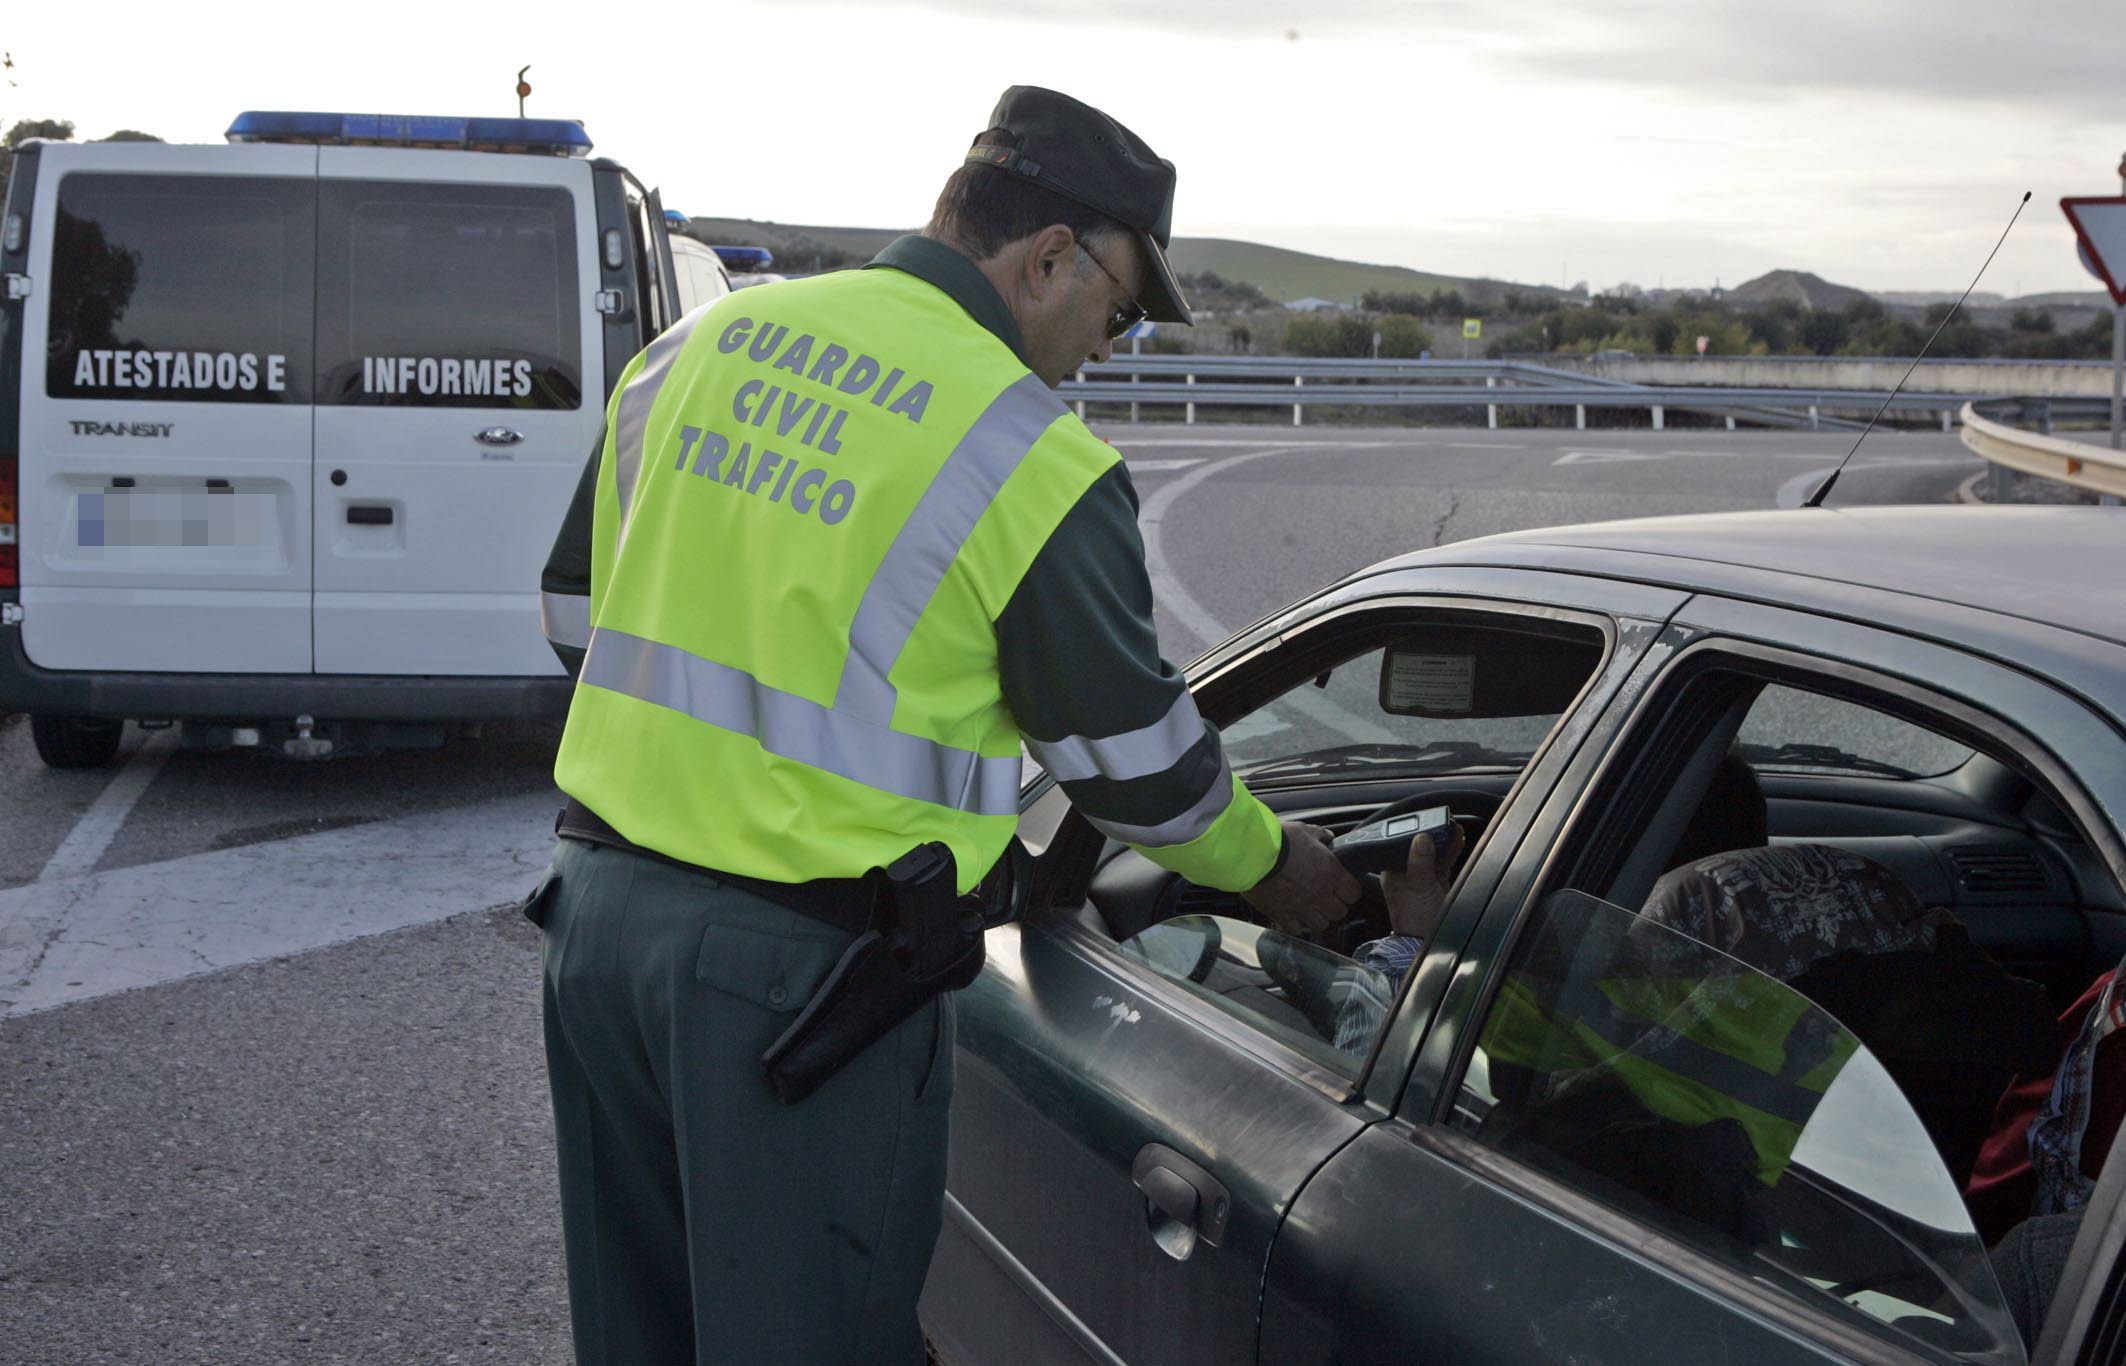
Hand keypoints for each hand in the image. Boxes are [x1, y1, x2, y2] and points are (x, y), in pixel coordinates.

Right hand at [1243, 821, 1361, 935]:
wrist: (1251, 854)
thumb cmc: (1279, 840)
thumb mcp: (1305, 830)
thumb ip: (1320, 836)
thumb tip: (1327, 837)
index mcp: (1331, 874)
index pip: (1354, 893)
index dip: (1349, 890)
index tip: (1343, 886)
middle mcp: (1320, 895)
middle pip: (1339, 912)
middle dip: (1335, 905)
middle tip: (1327, 896)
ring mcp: (1301, 908)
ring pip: (1321, 925)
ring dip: (1318, 917)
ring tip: (1310, 907)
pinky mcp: (1281, 916)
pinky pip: (1296, 929)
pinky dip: (1296, 924)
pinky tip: (1292, 914)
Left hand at [1382, 819, 1465, 940]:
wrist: (1430, 943)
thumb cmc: (1417, 920)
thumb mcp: (1419, 888)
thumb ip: (1420, 862)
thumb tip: (1421, 837)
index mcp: (1392, 872)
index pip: (1397, 843)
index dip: (1410, 829)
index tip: (1422, 817)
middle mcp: (1406, 872)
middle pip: (1417, 845)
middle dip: (1430, 831)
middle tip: (1441, 818)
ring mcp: (1423, 876)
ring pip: (1433, 851)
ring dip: (1443, 838)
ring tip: (1452, 825)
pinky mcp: (1438, 881)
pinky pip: (1444, 860)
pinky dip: (1451, 849)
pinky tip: (1458, 838)